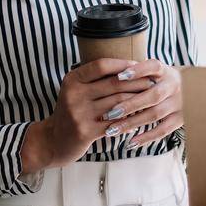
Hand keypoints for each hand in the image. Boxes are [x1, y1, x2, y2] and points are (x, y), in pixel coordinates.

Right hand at [21, 59, 184, 174]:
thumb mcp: (75, 90)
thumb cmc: (72, 112)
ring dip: (137, 100)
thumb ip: (94, 79)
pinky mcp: (86, 131)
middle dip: (136, 82)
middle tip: (152, 82)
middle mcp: (74, 95)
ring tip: (150, 97)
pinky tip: (140, 117)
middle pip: (113, 84)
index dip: (122, 64)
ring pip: (118, 103)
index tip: (138, 65)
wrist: (53, 140)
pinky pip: (115, 123)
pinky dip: (129, 119)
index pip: (101, 65)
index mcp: (72, 80)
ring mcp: (79, 114)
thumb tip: (128, 66)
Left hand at [95, 59, 182, 148]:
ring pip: (155, 114)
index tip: (119, 76)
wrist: (191, 90)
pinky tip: (130, 143)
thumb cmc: (160, 81)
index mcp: (166, 71)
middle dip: (129, 105)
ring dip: (132, 123)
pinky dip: (146, 137)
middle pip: (153, 95)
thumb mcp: (154, 72)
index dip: (138, 71)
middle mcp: (174, 85)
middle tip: (109, 113)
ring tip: (112, 130)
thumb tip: (109, 72)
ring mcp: (179, 103)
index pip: (153, 66)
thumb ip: (137, 72)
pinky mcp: (181, 119)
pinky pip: (163, 130)